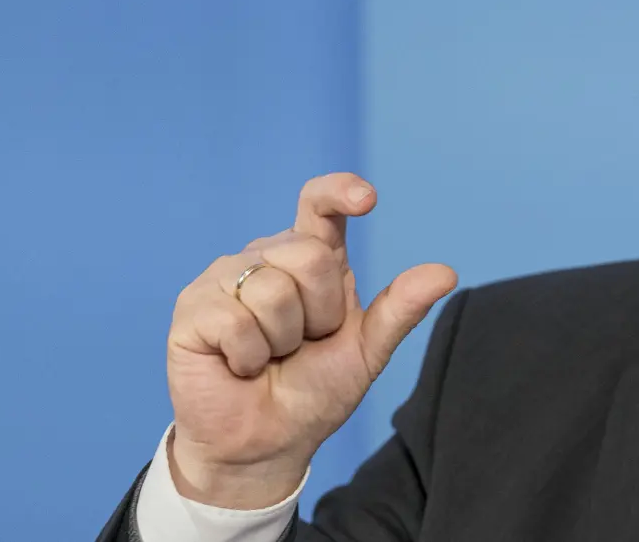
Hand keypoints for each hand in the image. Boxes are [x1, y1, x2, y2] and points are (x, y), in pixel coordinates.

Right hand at [164, 173, 457, 508]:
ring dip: (281, 341)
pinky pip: (236, 321)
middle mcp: (265, 258)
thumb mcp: (366, 351)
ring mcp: (224, 278)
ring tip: (269, 358)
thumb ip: (400, 309)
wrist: (266, 446)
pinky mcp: (193, 308)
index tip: (366, 200)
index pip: (319, 206)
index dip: (339, 193)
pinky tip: (239, 366)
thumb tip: (446, 272)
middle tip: (301, 345)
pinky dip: (249, 357)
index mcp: (309, 259)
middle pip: (309, 257)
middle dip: (319, 315)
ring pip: (273, 290)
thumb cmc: (312, 394)